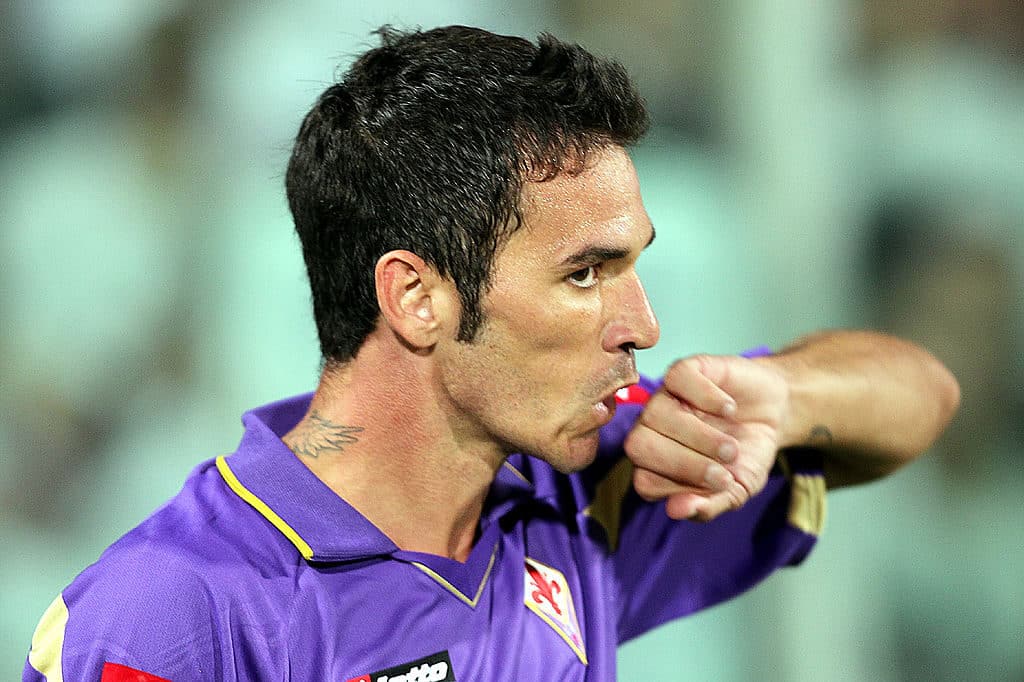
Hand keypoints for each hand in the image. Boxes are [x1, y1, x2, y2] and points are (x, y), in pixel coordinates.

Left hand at [623, 354, 789, 521]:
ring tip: (732, 446)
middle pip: (638, 447)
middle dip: (682, 463)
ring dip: (699, 435)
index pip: (645, 481)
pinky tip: (729, 408)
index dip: (680, 487)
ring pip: (656, 414)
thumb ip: (708, 505)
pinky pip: (678, 379)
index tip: (721, 484)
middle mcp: (652, 429)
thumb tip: (674, 511)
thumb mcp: (737, 489)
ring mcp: (665, 397)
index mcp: (657, 463)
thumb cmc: (747, 455)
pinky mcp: (684, 370)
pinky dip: (706, 397)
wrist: (774, 413)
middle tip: (724, 470)